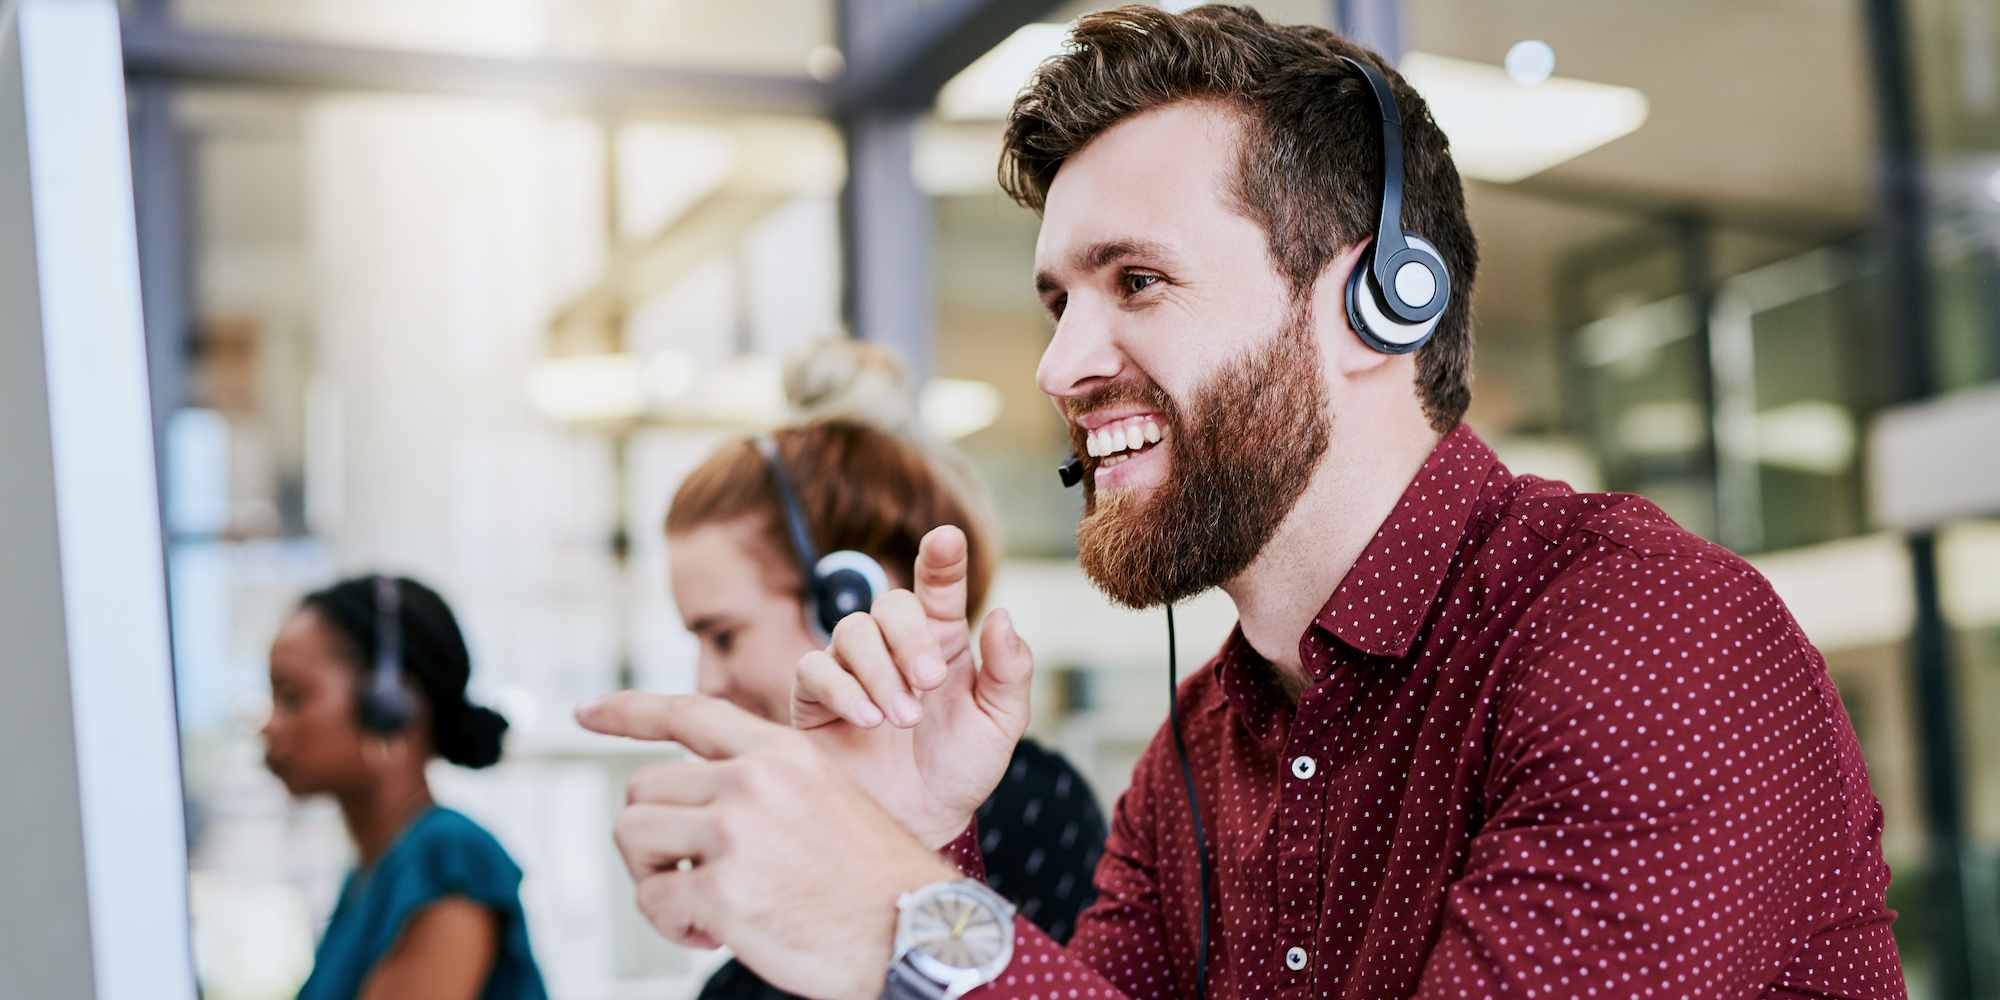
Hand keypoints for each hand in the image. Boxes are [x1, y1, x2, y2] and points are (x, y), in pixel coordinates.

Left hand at [578, 693, 956, 999]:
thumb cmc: (871, 879)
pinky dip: (672, 926)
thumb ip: (762, 784)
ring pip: (633, 837)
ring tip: (700, 903)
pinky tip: (716, 933)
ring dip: (653, 878)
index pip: (686, 711)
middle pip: (642, 789)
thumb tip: (687, 805)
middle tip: (688, 874)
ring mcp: (735, 833)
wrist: (916, 932)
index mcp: (780, 752)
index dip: (626, 711)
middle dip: (652, 838)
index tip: (584, 713)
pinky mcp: (723, 892)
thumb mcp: (825, 797)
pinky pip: (653, 902)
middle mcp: (753, 781)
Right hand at [792, 525, 1034, 847]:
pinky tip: (869, 721)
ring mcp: (852, 670)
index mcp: (943, 642)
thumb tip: (1002, 615)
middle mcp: (895, 647)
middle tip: (931, 683)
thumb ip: (1010, 671)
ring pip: (852, 631)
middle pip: (890, 604)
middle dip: (911, 638)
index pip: (939, 587)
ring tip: (903, 720)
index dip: (942, 559)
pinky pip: (816, 670)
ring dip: (881, 671)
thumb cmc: (961, 770)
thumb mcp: (1001, 724)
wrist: (920, 824)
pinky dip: (844, 690)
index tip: (947, 538)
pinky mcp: (815, 699)